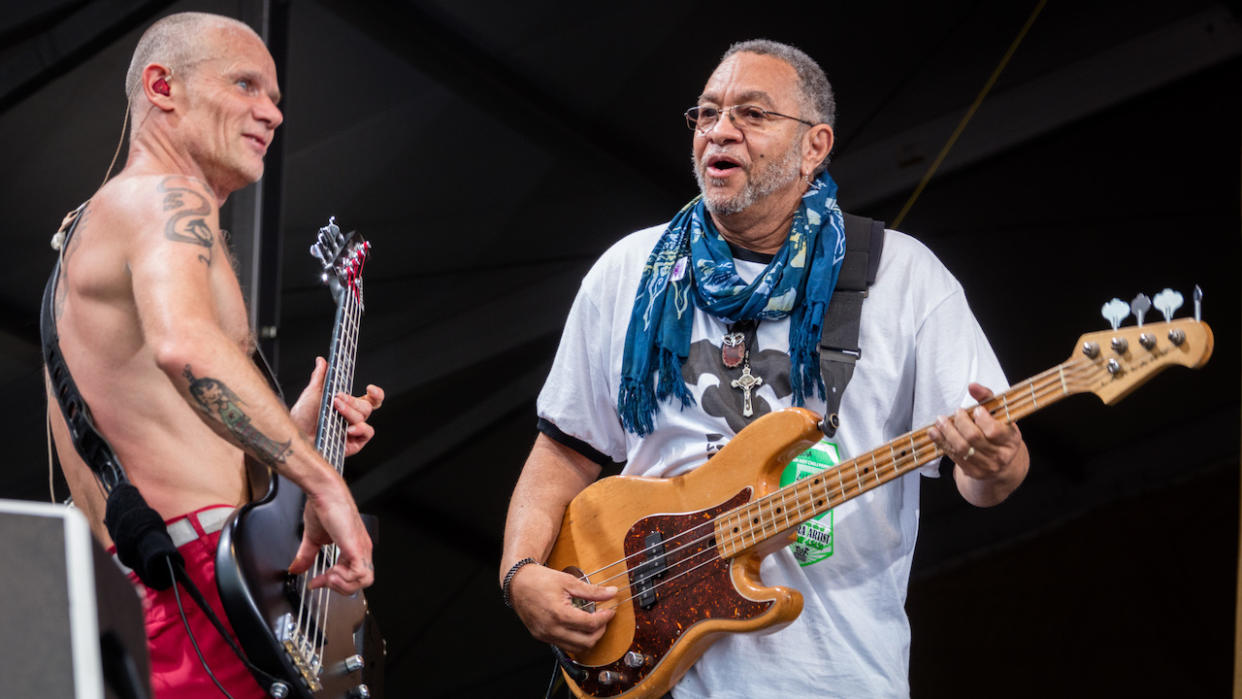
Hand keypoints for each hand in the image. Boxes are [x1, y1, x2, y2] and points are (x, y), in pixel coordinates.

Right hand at [288, 476, 374, 593]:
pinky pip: (360, 574)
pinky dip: (344, 579)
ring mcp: (361, 548)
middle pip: (361, 582)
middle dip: (338, 587)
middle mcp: (362, 549)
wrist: (325, 493)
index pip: (353, 576)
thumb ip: (306, 556)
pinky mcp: (357, 547)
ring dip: (342, 584)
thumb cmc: (324, 507)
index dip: (334, 584)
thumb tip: (296, 568)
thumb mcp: (314, 538)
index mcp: (355, 547)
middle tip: (322, 581)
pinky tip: (331, 572)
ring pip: (364, 581)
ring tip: (328, 575)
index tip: (316, 583)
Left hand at [290, 356, 384, 455]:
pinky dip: (360, 429)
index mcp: (349, 405)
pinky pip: (366, 433)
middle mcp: (352, 418)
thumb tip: (321, 360)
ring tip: (335, 409)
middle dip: (352, 401)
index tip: (369, 388)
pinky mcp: (353, 444)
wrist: (295, 435)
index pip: (371, 400)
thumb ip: (320, 377)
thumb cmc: (303, 417)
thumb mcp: (312, 393)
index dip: (376, 394)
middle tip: (336, 398)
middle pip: (366, 407)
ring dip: (350, 412)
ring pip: (364, 417)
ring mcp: (353, 431)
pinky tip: (347, 429)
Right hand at [510, 563, 616, 653]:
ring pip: (576, 648)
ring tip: (592, 623)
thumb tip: (611, 593)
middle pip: (586, 642)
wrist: (517, 583)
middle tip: (603, 618)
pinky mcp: (541, 637)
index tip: (610, 611)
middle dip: (600, 631)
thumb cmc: (540, 579)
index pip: (590, 624)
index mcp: (559, 614)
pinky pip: (564, 645)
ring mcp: (545, 635)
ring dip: (588, 638)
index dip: (605, 618)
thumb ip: (592, 591)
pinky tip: (578, 626)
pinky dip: (575, 639)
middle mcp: (551, 629)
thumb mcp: (568, 581)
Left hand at [928, 383, 1022, 480]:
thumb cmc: (999, 432)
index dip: (982, 419)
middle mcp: (1000, 456)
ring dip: (947, 432)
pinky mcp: (972, 472)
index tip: (975, 410)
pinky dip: (941, 442)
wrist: (1002, 463)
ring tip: (940, 420)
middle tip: (956, 412)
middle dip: (960, 422)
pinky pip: (953, 456)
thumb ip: (987, 397)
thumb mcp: (1000, 415)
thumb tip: (972, 386)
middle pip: (974, 438)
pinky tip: (934, 433)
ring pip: (961, 448)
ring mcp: (986, 466)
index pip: (994, 431)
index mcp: (1011, 440)